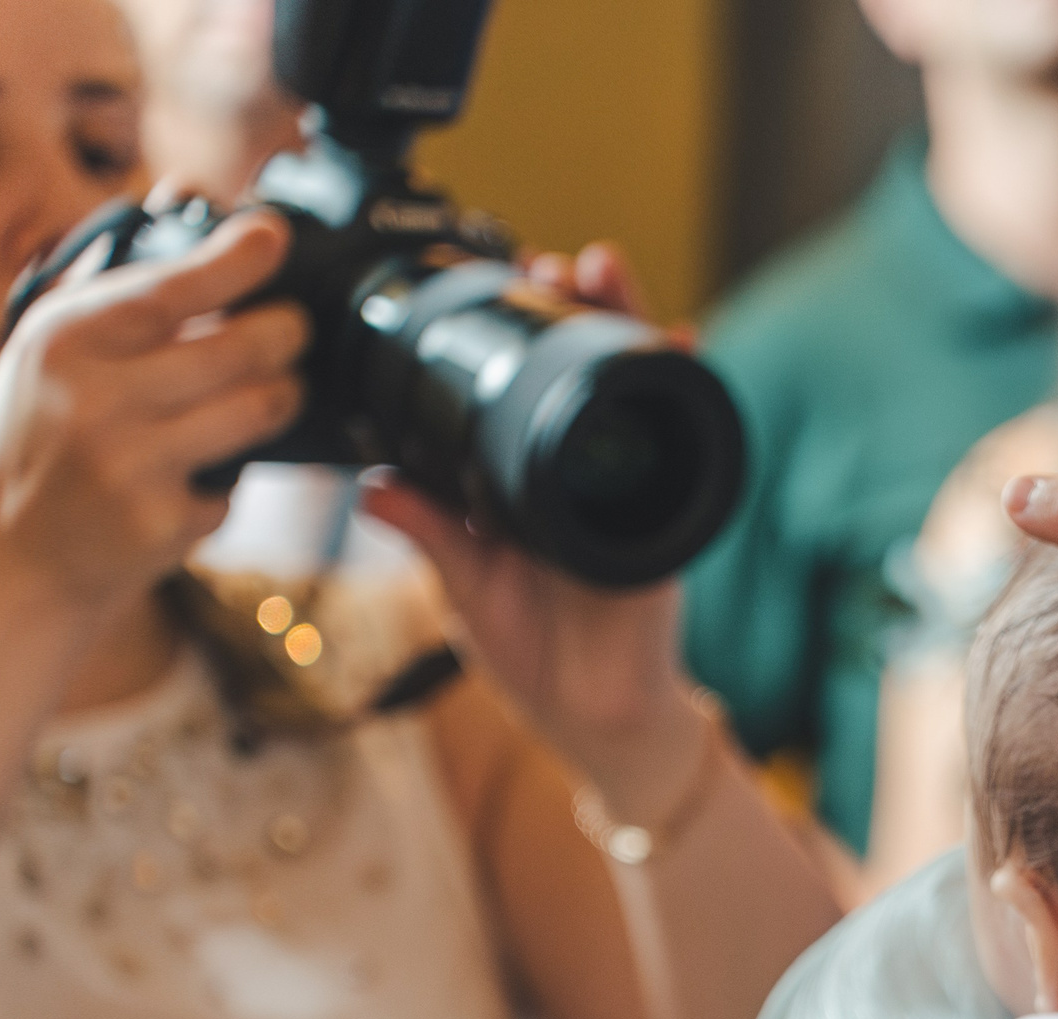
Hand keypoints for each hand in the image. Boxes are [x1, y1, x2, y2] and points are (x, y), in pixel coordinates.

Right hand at [0, 210, 303, 619]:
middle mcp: (94, 398)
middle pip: (240, 349)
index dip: (235, 259)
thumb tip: (194, 201)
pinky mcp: (163, 523)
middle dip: (286, 333)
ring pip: (259, 410)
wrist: (10, 560)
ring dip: (282, 396)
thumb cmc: (41, 438)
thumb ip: (120, 290)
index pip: (170, 288)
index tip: (276, 235)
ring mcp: (131, 465)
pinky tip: (201, 475)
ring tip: (271, 392)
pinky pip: (240, 483)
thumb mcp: (50, 353)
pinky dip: (234, 477)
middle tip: (292, 329)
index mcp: (63, 340)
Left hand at [360, 240, 707, 819]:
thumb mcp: (465, 587)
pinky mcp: (666, 513)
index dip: (522, 339)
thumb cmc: (535, 657)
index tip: (501, 286)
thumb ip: (428, 532)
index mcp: (529, 483)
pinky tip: (679, 343)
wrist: (592, 717)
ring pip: (636, 390)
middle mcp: (584, 475)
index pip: (529, 392)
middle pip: (591, 373)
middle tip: (558, 262)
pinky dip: (685, 390)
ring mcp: (631, 489)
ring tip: (607, 274)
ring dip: (629, 327)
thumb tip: (373, 484)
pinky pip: (684, 441)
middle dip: (582, 310)